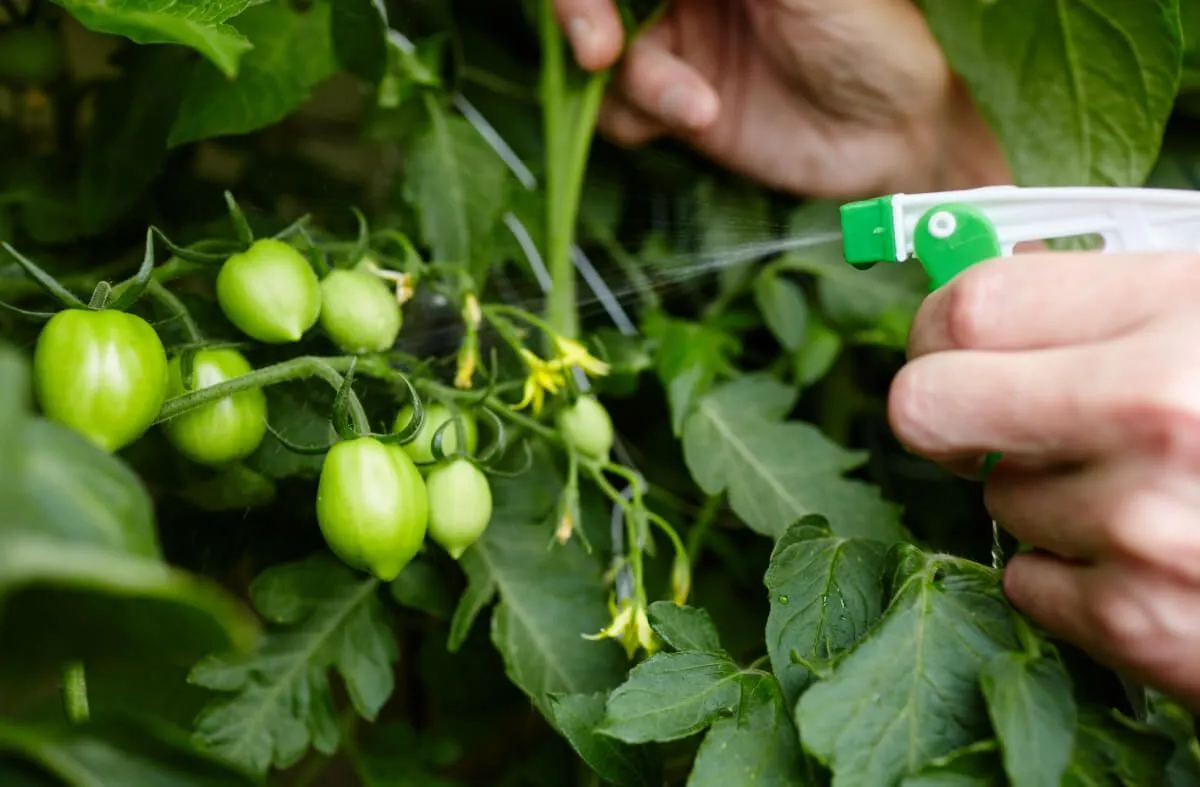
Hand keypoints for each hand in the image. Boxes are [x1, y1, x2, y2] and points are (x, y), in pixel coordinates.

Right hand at [553, 0, 1009, 196]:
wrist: (897, 134)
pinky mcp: (676, 104)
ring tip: (694, 105)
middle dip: (582, 14)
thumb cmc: (870, 33)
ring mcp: (677, 43)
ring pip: (600, 53)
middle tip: (598, 52)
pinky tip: (701, 117)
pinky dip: (645, 116)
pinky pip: (619, 108)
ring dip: (637, 81)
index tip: (600, 9)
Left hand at [889, 251, 1199, 707]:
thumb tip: (982, 297)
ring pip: (992, 500)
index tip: (951, 341)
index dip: (942, 326)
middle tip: (987, 412)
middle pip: (925, 407)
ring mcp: (1141, 531)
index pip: (969, 307)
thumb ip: (1113, 301)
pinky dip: (1072, 573)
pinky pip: (1028, 581)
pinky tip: (1154, 555)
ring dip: (1043, 495)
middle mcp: (1153, 420)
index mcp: (1181, 317)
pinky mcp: (1142, 623)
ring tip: (1144, 488)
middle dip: (946, 410)